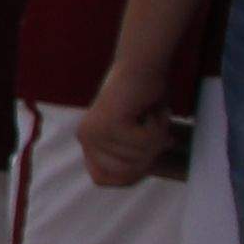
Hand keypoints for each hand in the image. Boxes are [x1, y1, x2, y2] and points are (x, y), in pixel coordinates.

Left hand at [79, 59, 191, 186]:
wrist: (143, 64)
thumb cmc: (144, 98)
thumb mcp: (137, 136)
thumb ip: (133, 157)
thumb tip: (137, 174)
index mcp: (87, 142)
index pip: (103, 179)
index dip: (130, 174)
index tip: (147, 156)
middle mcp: (85, 137)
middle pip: (127, 171)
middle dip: (150, 152)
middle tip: (154, 128)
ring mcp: (95, 130)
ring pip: (139, 156)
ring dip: (157, 135)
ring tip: (150, 114)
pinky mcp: (110, 122)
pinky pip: (145, 142)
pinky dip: (158, 126)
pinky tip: (151, 109)